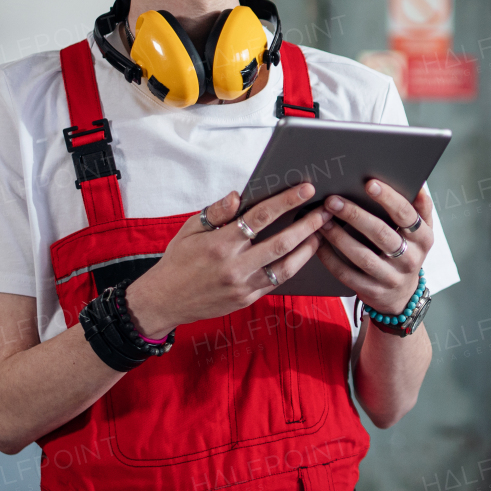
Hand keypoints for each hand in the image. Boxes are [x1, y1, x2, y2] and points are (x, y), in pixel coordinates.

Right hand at [124, 184, 329, 337]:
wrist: (164, 300)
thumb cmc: (178, 260)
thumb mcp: (190, 229)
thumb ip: (216, 211)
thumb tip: (239, 195)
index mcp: (220, 243)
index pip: (260, 217)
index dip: (286, 201)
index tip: (305, 189)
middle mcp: (234, 265)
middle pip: (281, 242)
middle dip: (307, 225)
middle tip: (326, 211)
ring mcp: (242, 285)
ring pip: (285, 267)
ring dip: (307, 249)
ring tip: (321, 233)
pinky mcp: (246, 299)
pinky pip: (276, 282)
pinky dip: (292, 267)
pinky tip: (302, 255)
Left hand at [316, 180, 434, 314]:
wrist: (402, 295)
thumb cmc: (408, 252)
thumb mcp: (421, 232)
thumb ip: (420, 208)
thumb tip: (417, 183)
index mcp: (424, 238)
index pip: (407, 215)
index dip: (389, 198)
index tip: (369, 183)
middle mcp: (410, 259)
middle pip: (381, 234)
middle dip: (355, 215)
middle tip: (333, 201)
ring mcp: (391, 278)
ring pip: (362, 255)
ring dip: (339, 236)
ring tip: (322, 220)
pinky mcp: (372, 291)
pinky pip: (347, 274)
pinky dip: (330, 258)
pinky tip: (319, 243)